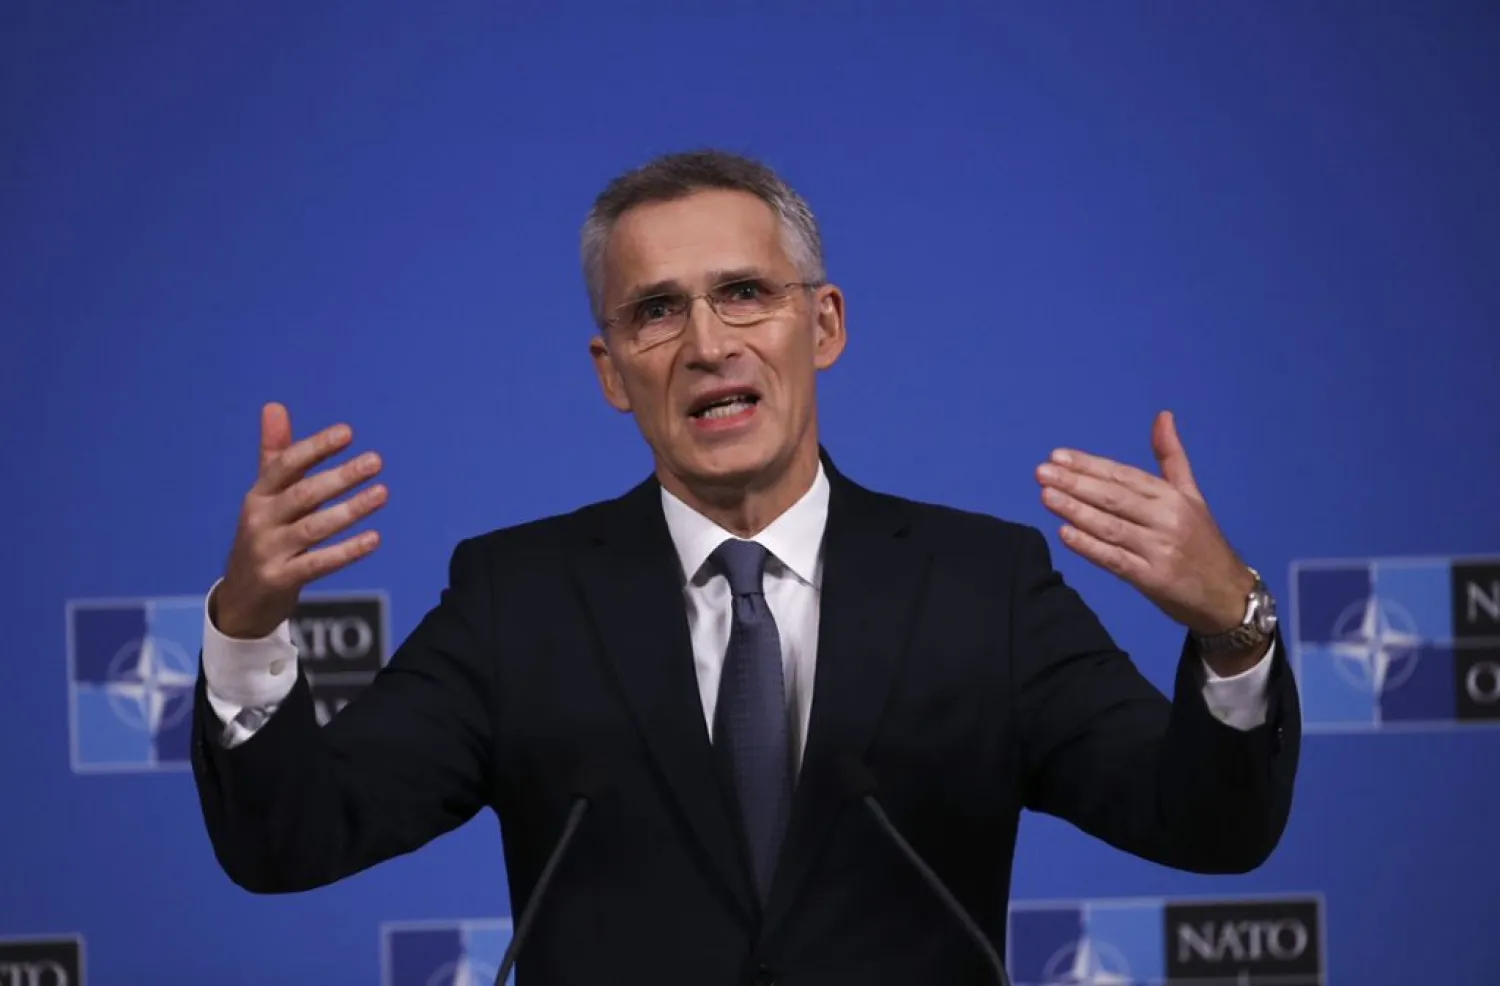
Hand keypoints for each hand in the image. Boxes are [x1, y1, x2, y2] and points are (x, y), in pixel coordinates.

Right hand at [213, 402, 387, 638]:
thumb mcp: (266, 496)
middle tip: (375, 461)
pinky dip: (347, 551)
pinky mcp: (281, 579)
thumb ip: (276, 455)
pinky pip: (318, 563)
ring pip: (313, 528)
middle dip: (340, 476)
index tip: (347, 433)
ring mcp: (268, 551)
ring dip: (350, 510)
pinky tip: (374, 538)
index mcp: (258, 495)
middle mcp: (260, 520)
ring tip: (382, 493)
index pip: (285, 465)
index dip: (315, 447)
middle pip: (302, 494)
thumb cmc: (263, 536)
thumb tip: (274, 405)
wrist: (242, 598)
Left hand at [1035, 410, 1253, 638]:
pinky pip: (1115, 560)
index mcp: (1173, 496)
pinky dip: (1089, 547)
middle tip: (1041, 472)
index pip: (1124, 476)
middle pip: (1114, 497)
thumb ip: (1172, 457)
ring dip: (1076, 510)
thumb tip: (1162, 415)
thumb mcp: (1192, 495)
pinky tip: (1064, 534)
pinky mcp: (1152, 579)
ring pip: (1111, 526)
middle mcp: (1167, 518)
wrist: (1228, 595)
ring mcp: (1159, 549)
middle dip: (1075, 483)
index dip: (1090, 465)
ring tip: (1046, 496)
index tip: (1057, 456)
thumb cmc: (1203, 542)